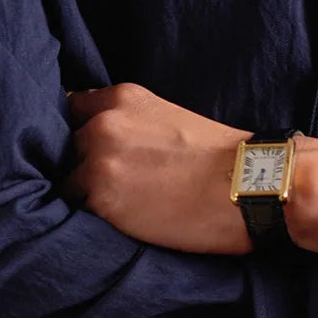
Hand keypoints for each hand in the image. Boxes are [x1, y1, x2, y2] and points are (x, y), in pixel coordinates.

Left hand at [60, 83, 254, 253]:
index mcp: (123, 98)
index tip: (90, 148)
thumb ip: (131, 121)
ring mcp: (99, 162)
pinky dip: (95, 216)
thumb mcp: (170, 117)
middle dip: (82, 162)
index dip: (80, 131)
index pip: (73, 109)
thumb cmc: (222, 156)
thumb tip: (105, 138)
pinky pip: (80, 209)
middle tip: (111, 181)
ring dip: (87, 192)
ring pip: (69, 180)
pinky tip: (124, 219)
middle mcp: (103, 124)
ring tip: (121, 204)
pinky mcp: (101, 200)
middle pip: (67, 146)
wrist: (250, 185)